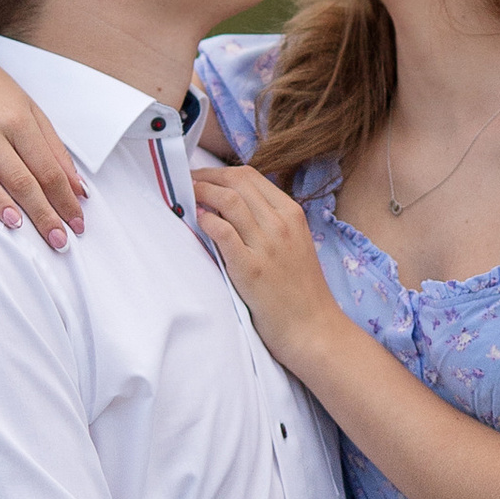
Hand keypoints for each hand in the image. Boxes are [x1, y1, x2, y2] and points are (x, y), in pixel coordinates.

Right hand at [0, 42, 88, 245]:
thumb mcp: (31, 113)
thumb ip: (54, 150)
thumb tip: (79, 190)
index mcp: (18, 120)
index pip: (47, 168)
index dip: (64, 199)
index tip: (78, 227)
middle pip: (19, 175)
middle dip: (41, 211)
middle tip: (59, 242)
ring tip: (16, 226)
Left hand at [191, 160, 343, 370]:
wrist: (312, 326)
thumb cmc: (299, 289)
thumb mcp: (294, 243)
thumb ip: (269, 221)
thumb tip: (232, 205)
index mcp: (292, 213)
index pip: (250, 176)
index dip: (219, 172)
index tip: (202, 176)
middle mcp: (281, 223)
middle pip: (237, 181)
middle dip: (206, 176)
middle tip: (188, 182)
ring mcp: (267, 244)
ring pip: (228, 200)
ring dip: (201, 193)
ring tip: (187, 197)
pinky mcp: (251, 268)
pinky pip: (223, 231)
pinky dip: (206, 220)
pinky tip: (198, 221)